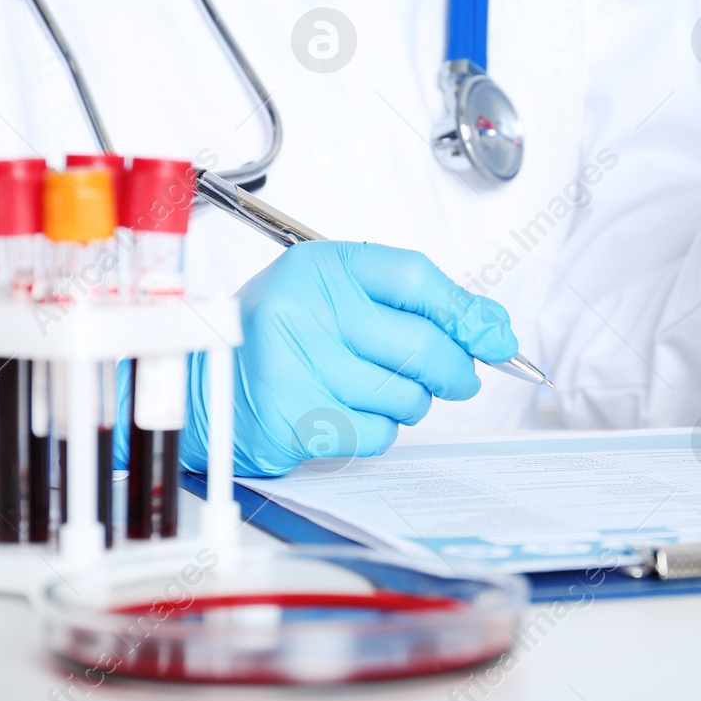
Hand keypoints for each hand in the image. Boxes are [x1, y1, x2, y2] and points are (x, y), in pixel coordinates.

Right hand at [179, 241, 517, 475]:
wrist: (207, 385)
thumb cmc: (278, 335)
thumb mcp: (336, 295)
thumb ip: (413, 304)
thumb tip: (492, 329)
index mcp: (319, 268)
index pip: (414, 278)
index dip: (464, 310)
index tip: (494, 335)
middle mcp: (305, 311)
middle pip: (421, 342)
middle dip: (455, 368)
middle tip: (459, 376)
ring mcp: (298, 367)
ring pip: (405, 395)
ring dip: (414, 401)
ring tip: (385, 390)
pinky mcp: (297, 419)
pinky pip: (377, 432)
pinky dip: (381, 429)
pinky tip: (353, 412)